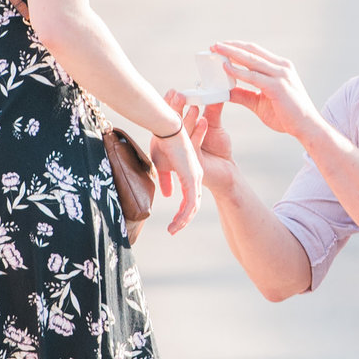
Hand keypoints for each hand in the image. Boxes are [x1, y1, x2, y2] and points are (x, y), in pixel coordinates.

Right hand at [148, 106, 204, 234]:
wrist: (166, 128)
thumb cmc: (163, 142)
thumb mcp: (161, 166)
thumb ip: (165, 180)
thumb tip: (166, 195)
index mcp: (190, 173)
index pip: (190, 197)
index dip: (183, 211)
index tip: (173, 222)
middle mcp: (196, 176)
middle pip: (194, 205)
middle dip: (183, 220)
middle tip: (173, 230)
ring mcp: (195, 178)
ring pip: (193, 207)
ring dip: (182, 221)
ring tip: (172, 230)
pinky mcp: (191, 178)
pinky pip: (190, 203)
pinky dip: (183, 216)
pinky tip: (176, 224)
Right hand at [164, 92, 239, 193]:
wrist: (226, 170)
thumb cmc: (217, 148)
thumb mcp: (215, 125)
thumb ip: (213, 109)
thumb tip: (217, 89)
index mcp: (180, 133)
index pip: (174, 116)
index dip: (172, 104)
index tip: (174, 91)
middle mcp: (178, 143)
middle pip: (174, 124)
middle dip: (175, 108)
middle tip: (177, 94)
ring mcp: (183, 154)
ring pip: (182, 134)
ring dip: (187, 119)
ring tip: (192, 106)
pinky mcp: (192, 164)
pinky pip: (193, 146)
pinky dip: (198, 132)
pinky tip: (204, 121)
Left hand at [213, 41, 321, 141]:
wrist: (307, 127)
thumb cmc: (287, 116)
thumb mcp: (260, 102)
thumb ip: (244, 94)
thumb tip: (226, 91)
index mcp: (280, 67)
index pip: (255, 51)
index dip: (237, 47)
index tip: (221, 46)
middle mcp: (281, 67)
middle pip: (252, 50)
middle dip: (231, 46)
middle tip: (214, 44)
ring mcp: (281, 75)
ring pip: (251, 59)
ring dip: (232, 53)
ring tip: (216, 50)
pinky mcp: (278, 87)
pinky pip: (253, 76)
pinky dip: (238, 71)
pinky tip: (226, 68)